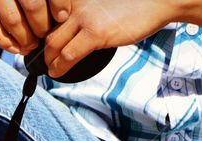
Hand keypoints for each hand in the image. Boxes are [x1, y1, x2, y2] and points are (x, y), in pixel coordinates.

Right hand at [0, 0, 57, 53]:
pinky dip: (5, 41)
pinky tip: (14, 47)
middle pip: (32, 4)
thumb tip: (62, 15)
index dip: (58, 3)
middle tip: (44, 34)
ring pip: (12, 19)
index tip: (61, 17)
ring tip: (30, 45)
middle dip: (41, 25)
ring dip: (24, 37)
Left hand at [44, 0, 173, 77]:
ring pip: (53, 43)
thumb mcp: (102, 6)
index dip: (43, 34)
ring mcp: (84, 18)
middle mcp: (76, 4)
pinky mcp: (95, 33)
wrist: (158, 1)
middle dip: (43, 50)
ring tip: (49, 68)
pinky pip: (68, 54)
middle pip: (48, 30)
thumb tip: (75, 34)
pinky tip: (57, 72)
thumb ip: (86, 16)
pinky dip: (59, 67)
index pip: (51, 16)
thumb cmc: (135, 5)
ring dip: (49, 60)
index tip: (43, 47)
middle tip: (43, 61)